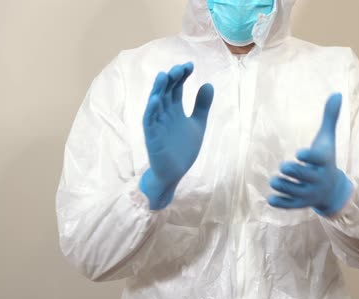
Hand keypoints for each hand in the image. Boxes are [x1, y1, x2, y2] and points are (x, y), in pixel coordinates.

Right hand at [140, 63, 214, 209]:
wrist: (174, 173)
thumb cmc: (183, 149)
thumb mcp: (198, 124)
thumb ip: (202, 106)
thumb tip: (208, 84)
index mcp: (175, 109)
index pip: (176, 87)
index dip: (182, 75)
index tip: (190, 66)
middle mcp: (164, 113)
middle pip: (165, 91)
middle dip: (172, 79)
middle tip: (180, 68)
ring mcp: (157, 124)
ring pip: (155, 103)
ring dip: (158, 89)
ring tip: (164, 75)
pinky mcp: (152, 137)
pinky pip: (149, 121)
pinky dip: (151, 110)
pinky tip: (155, 99)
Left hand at [268, 93, 353, 216]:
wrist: (332, 189)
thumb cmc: (325, 159)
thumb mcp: (327, 139)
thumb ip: (329, 118)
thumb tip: (337, 93)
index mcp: (325, 162)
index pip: (318, 159)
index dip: (309, 157)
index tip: (299, 153)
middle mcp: (319, 179)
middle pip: (306, 176)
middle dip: (294, 172)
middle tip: (284, 167)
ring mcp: (310, 193)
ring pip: (296, 191)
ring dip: (284, 186)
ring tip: (274, 181)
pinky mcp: (301, 203)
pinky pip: (291, 205)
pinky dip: (281, 203)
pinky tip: (270, 198)